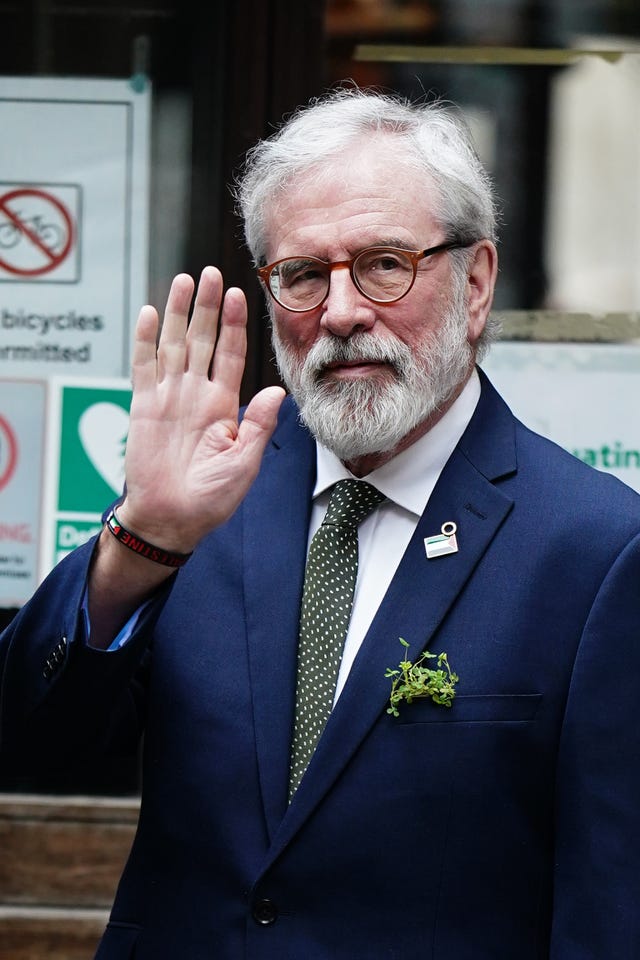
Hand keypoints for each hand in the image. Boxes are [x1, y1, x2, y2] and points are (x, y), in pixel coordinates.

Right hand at [117, 266, 284, 551]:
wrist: (173, 518)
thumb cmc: (212, 497)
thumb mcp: (244, 462)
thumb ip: (258, 425)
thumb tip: (276, 390)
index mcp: (223, 404)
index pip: (230, 354)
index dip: (234, 324)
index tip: (241, 294)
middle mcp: (196, 394)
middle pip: (202, 339)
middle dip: (208, 306)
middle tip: (212, 273)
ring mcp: (169, 397)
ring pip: (174, 345)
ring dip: (178, 313)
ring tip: (184, 281)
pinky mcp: (143, 406)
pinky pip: (144, 367)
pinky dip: (147, 340)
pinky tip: (152, 313)